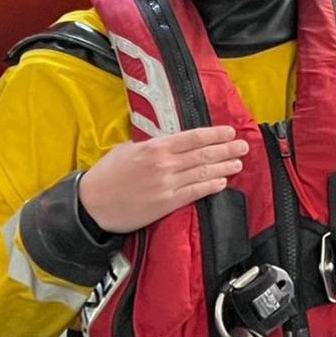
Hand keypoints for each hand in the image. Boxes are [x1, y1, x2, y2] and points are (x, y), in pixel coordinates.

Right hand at [77, 126, 248, 233]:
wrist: (92, 204)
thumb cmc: (107, 175)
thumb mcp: (127, 150)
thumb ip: (151, 146)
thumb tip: (169, 143)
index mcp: (155, 147)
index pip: (193, 137)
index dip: (214, 134)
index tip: (229, 131)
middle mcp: (164, 164)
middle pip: (203, 154)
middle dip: (226, 149)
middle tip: (243, 145)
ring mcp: (167, 184)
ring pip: (203, 173)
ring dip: (224, 166)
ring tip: (238, 162)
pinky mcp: (166, 204)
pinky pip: (194, 193)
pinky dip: (211, 186)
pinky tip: (222, 182)